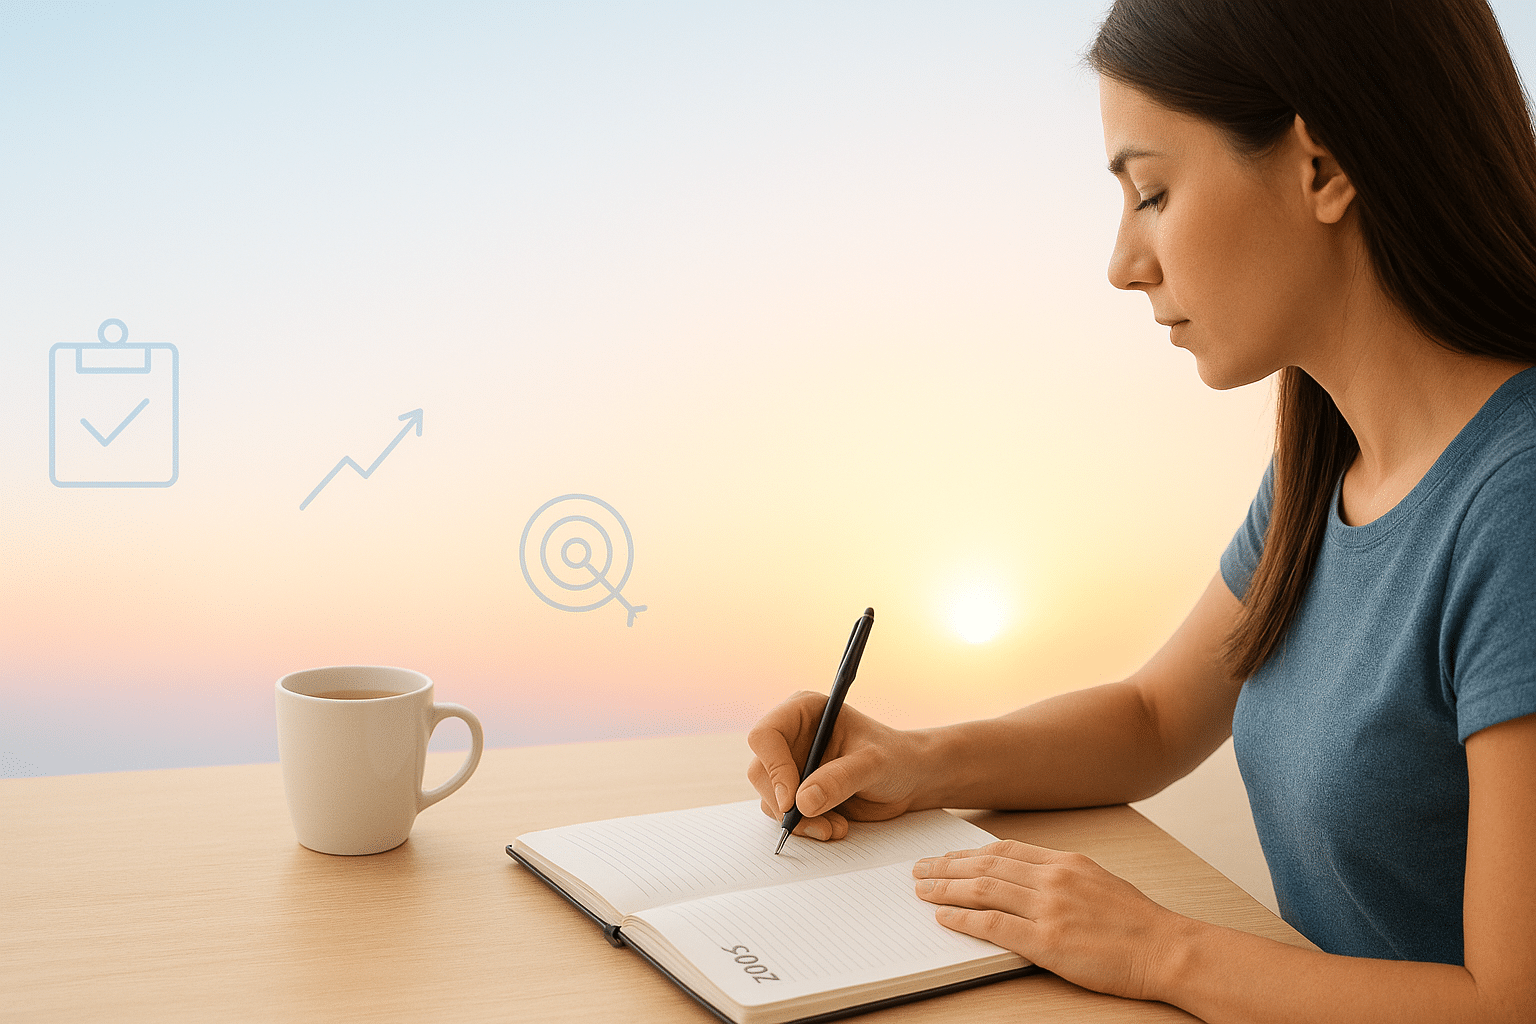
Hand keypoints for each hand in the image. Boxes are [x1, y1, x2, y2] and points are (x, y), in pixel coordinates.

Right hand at [746, 691, 928, 840]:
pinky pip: (785, 815)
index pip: (766, 736)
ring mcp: (792, 766)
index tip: (791, 801)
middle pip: (761, 772)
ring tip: (836, 827)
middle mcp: (791, 737)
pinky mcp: (798, 793)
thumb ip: (839, 779)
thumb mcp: (872, 764)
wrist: (909, 780)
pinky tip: (835, 827)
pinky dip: (806, 827)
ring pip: (770, 798)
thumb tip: (801, 802)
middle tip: (817, 823)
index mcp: (803, 711)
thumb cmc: (895, 758)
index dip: (773, 768)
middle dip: (786, 804)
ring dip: (800, 820)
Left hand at [913, 840, 1183, 1001]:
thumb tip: (1026, 878)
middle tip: (919, 870)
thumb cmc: (1137, 922)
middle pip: (986, 866)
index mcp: (1064, 861)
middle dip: (947, 867)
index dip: (968, 853)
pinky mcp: (1047, 941)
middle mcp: (1053, 878)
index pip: (1003, 850)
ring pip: (983, 889)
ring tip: (922, 891)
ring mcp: (1048, 908)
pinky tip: (944, 919)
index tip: (946, 857)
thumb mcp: (1098, 882)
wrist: (1166, 949)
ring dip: (946, 889)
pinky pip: (993, 925)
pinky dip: (963, 919)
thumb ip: (1061, 876)